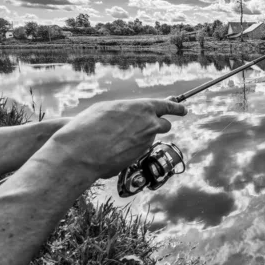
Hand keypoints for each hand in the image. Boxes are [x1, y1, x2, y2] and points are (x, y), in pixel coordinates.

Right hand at [48, 99, 186, 179]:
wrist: (81, 153)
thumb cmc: (89, 126)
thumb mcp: (107, 109)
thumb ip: (126, 111)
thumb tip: (131, 115)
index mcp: (143, 108)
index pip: (167, 106)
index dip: (176, 108)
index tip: (183, 110)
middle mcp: (149, 126)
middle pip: (164, 125)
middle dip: (159, 125)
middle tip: (147, 125)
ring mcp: (146, 143)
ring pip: (149, 139)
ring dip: (138, 138)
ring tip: (115, 137)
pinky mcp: (139, 158)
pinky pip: (137, 151)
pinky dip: (129, 149)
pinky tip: (111, 149)